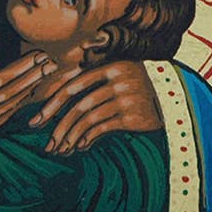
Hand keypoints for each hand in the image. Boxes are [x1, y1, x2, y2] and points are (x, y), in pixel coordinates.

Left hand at [28, 61, 162, 153]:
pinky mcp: (134, 114)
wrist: (173, 99)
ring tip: (61, 148)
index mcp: (108, 63)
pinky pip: (103, 128)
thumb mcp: (116, 75)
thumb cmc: (135, 88)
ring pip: (89, 118)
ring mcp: (126, 95)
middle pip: (78, 101)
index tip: (38, 117)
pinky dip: (88, 138)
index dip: (53, 100)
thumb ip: (91, 79)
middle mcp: (117, 76)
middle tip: (45, 140)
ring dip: (71, 136)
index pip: (73, 81)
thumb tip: (54, 94)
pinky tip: (80, 146)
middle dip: (57, 122)